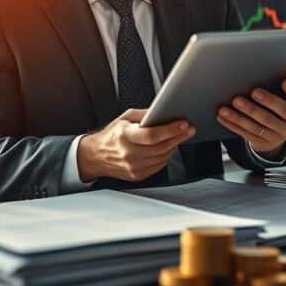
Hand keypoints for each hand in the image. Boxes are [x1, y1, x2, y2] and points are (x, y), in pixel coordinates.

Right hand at [77, 108, 194, 181]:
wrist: (96, 156)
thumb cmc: (112, 135)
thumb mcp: (125, 118)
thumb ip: (145, 114)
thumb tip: (164, 111)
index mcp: (124, 135)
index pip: (151, 135)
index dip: (170, 130)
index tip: (184, 124)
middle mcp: (128, 153)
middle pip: (161, 147)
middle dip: (178, 136)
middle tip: (189, 129)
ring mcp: (133, 166)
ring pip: (163, 157)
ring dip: (174, 146)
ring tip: (179, 136)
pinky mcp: (137, 175)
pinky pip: (159, 165)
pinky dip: (166, 155)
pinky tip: (166, 147)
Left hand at [216, 79, 285, 158]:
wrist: (275, 132)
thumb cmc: (277, 104)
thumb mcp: (283, 96)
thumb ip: (277, 87)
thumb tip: (260, 72)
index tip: (285, 81)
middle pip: (282, 111)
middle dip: (267, 101)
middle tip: (253, 91)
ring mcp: (280, 135)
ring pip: (261, 124)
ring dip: (244, 114)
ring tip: (232, 103)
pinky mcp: (264, 142)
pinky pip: (247, 133)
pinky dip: (234, 124)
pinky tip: (223, 116)